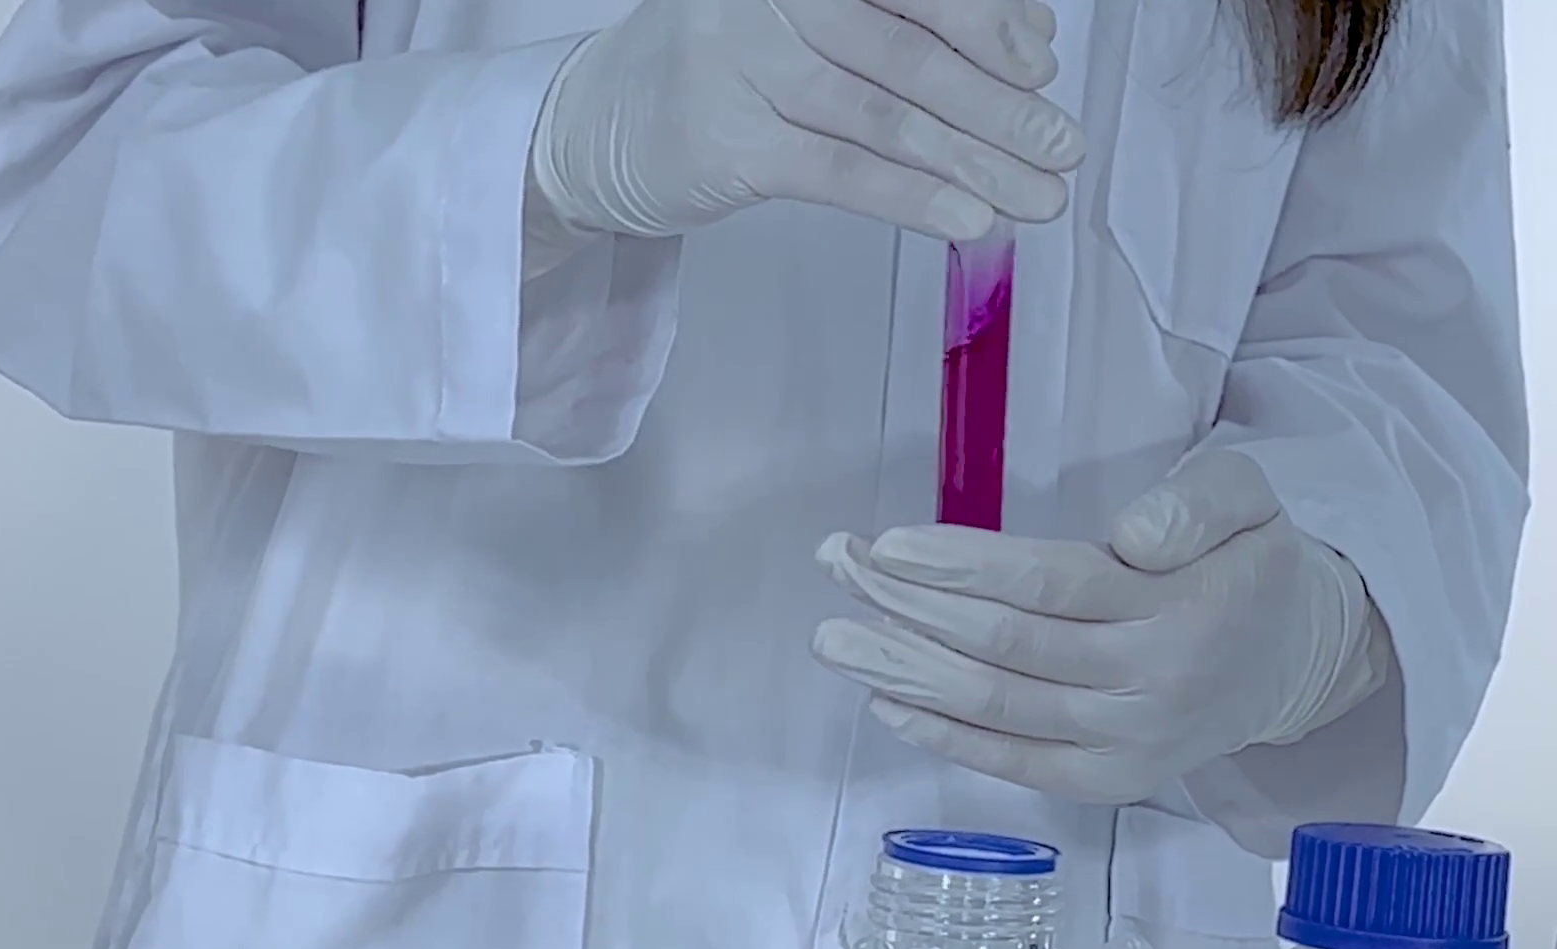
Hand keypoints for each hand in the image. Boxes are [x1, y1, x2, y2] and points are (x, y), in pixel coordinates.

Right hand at [528, 0, 1085, 242]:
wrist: (596, 123)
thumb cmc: (720, 67)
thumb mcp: (806, 20)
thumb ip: (900, 23)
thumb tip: (1024, 46)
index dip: (991, 23)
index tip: (1040, 67)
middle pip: (916, 53)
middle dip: (1002, 109)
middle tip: (1062, 148)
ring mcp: (745, 64)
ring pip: (889, 117)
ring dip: (976, 163)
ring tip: (1036, 198)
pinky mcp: (728, 140)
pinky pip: (843, 170)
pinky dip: (914, 196)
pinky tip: (967, 218)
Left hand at [808, 451, 1388, 804]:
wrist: (1296, 660)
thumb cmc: (1249, 566)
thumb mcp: (1248, 501)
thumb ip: (1194, 504)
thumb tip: (1130, 536)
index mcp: (1184, 608)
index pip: (1051, 586)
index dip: (962, 568)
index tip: (888, 546)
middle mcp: (1152, 684)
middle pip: (1006, 645)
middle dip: (909, 605)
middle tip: (837, 565)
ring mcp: (1129, 742)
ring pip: (998, 705)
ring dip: (905, 671)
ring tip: (835, 638)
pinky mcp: (1110, 779)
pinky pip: (1014, 761)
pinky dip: (944, 736)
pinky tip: (886, 701)